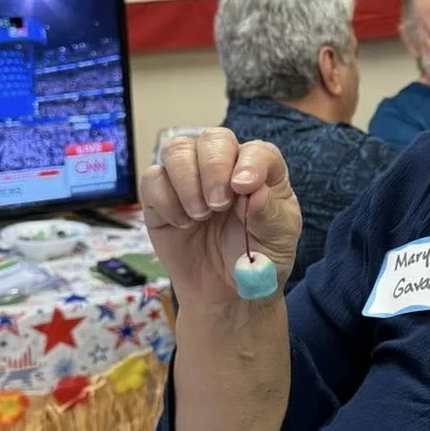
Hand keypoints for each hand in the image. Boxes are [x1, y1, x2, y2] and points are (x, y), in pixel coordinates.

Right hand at [140, 129, 302, 312]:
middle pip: (213, 139)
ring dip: (187, 181)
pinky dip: (165, 199)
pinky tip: (181, 224)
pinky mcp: (161, 196)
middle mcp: (225, 166)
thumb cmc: (258, 258)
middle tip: (218, 205)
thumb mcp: (277, 241)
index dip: (250, 163)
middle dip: (213, 168)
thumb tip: (255, 192)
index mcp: (261, 172)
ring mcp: (190, 177)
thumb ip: (269, 215)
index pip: (257, 151)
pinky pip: (152, 178)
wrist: (227, 291)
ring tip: (199, 216)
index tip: (243, 188)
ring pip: (177, 149)